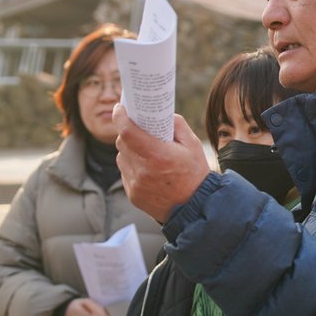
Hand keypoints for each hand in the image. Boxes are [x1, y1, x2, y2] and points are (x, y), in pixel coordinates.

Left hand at [115, 104, 215, 222]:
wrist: (195, 207)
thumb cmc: (195, 174)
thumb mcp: (193, 144)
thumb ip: (176, 124)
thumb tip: (159, 114)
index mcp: (158, 155)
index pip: (127, 132)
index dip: (120, 117)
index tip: (120, 108)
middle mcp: (143, 171)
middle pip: (122, 143)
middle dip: (127, 132)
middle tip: (137, 129)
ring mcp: (136, 184)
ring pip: (121, 157)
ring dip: (128, 150)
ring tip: (144, 150)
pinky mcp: (133, 195)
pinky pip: (125, 173)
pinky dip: (132, 166)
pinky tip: (146, 168)